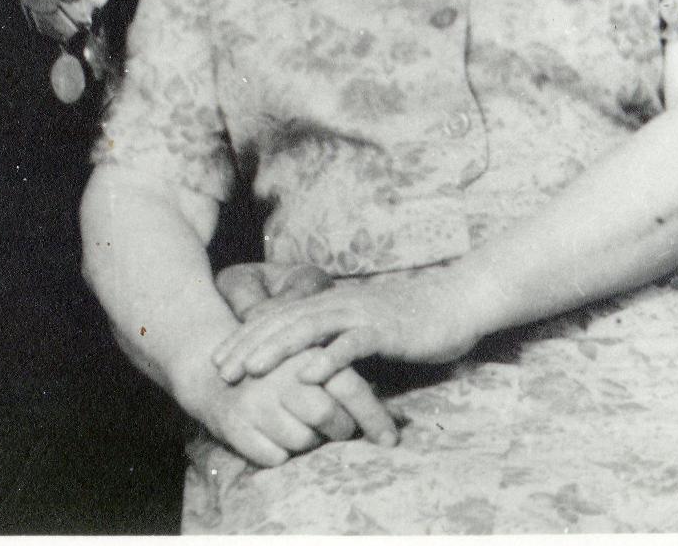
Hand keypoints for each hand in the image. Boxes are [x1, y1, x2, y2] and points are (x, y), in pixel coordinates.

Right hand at [170, 345, 398, 470]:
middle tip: (340, 430)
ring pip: (301, 442)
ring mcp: (255, 401)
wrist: (213, 372)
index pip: (349, 387)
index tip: (391, 440)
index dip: (374, 417)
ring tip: (301, 426)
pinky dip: (282, 454)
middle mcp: (280, 375)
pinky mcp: (233, 425)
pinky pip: (274, 458)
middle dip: (341, 430)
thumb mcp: (313, 361)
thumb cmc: (280, 371)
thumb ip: (351, 378)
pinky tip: (275, 436)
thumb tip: (398, 416)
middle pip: (326, 416)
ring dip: (309, 442)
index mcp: (306, 353)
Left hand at [210, 265, 482, 383]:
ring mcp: (363, 315)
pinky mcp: (387, 329)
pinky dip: (328, 358)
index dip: (246, 337)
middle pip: (284, 321)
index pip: (279, 317)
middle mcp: (341, 304)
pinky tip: (307, 374)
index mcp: (333, 304)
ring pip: (310, 329)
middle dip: (249, 345)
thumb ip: (337, 335)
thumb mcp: (366, 325)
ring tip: (250, 370)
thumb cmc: (414, 319)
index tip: (218, 359)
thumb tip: (307, 358)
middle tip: (220, 369)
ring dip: (277, 349)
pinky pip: (352, 343)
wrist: (459, 302)